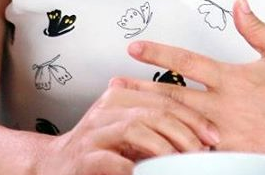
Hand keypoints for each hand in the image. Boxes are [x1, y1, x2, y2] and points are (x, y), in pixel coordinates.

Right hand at [35, 84, 220, 174]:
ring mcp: (94, 133)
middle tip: (203, 151)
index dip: (192, 116)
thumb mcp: (125, 132)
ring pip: (136, 127)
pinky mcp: (84, 159)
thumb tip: (198, 139)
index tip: (213, 135)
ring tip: (182, 163)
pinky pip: (112, 161)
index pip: (164, 98)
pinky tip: (146, 174)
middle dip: (185, 130)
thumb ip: (152, 127)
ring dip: (164, 146)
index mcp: (120, 98)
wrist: (51, 167)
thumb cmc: (96, 152)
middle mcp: (106, 109)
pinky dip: (132, 168)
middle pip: (154, 109)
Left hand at [113, 0, 264, 154]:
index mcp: (231, 77)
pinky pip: (199, 154)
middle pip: (171, 96)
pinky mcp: (234, 156)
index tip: (134, 48)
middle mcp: (223, 105)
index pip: (186, 61)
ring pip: (180, 127)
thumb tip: (239, 3)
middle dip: (140, 90)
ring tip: (126, 118)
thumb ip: (255, 27)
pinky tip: (157, 149)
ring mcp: (226, 134)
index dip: (157, 52)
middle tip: (113, 87)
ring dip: (151, 121)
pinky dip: (176, 150)